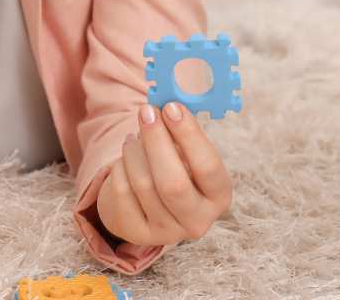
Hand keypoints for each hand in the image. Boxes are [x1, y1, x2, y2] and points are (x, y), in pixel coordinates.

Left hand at [95, 102, 232, 246]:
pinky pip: (122, 193)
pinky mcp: (138, 234)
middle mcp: (198, 221)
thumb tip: (166, 104)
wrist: (152, 204)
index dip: (189, 136)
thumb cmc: (177, 167)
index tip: (171, 107)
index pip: (208, 167)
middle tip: (146, 111)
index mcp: (219, 196)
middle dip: (156, 142)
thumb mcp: (189, 153)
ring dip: (135, 150)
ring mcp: (167, 232)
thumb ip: (182, 132)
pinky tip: (126, 156)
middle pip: (173, 184)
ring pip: (143, 185)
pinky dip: (120, 166)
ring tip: (135, 134)